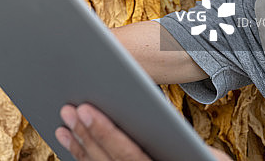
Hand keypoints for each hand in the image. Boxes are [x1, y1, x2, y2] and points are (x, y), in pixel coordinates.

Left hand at [56, 104, 232, 160]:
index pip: (128, 156)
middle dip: (86, 134)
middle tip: (69, 108)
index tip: (85, 110)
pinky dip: (81, 155)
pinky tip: (69, 138)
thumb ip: (199, 151)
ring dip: (79, 144)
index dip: (105, 133)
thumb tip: (191, 137)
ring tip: (65, 120)